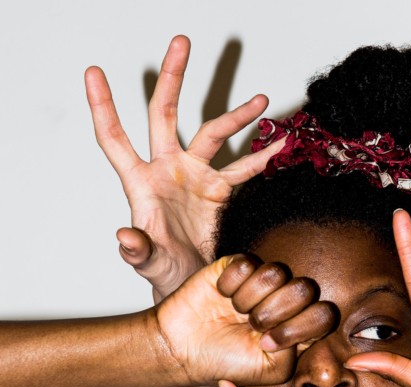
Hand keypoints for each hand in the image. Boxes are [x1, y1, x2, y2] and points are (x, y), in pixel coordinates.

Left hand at [85, 35, 283, 300]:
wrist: (195, 281)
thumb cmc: (165, 272)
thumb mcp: (150, 263)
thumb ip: (138, 250)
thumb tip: (123, 237)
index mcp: (141, 184)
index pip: (115, 140)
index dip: (104, 107)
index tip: (94, 73)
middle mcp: (167, 170)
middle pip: (165, 115)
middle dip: (172, 79)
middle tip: (181, 45)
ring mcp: (194, 176)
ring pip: (212, 134)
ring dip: (236, 117)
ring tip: (261, 102)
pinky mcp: (219, 188)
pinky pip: (243, 168)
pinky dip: (262, 157)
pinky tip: (281, 145)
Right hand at [153, 254, 335, 384]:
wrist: (183, 349)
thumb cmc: (228, 362)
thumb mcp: (271, 370)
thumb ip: (296, 349)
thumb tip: (297, 321)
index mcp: (300, 324)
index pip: (325, 314)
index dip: (301, 327)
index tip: (269, 342)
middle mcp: (285, 299)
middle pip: (304, 290)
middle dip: (275, 313)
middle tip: (252, 326)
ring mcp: (262, 281)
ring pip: (276, 273)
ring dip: (250, 299)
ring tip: (236, 311)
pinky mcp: (237, 265)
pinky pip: (246, 264)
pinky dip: (230, 285)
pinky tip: (221, 296)